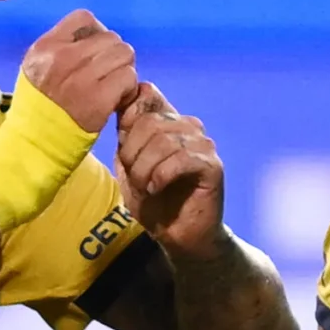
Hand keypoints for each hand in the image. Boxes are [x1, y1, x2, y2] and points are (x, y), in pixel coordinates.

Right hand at [20, 10, 138, 133]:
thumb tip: (97, 35)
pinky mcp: (98, 100)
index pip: (84, 18)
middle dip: (115, 55)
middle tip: (108, 75)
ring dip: (124, 70)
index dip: (97, 33)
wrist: (35, 145)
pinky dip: (128, 89)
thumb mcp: (37, 68)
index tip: (96, 53)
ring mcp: (81, 79)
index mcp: (46, 47)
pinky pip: (129, 78)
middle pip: (111, 37)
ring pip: (124, 54)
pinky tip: (116, 101)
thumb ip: (61, 48)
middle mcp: (62, 59)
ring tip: (112, 87)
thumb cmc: (40, 107)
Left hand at [116, 82, 227, 260]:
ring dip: (145, 169)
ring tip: (146, 187)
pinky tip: (158, 189)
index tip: (122, 143)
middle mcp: (188, 126)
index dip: (128, 114)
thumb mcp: (128, 164)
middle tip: (134, 177)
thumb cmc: (153, 201)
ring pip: (163, 140)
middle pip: (149, 120)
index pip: (146, 93)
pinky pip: (181, 159)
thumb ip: (125, 134)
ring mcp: (203, 144)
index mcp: (167, 121)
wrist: (178, 236)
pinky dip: (161, 176)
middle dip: (132, 153)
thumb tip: (117, 102)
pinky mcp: (212, 166)